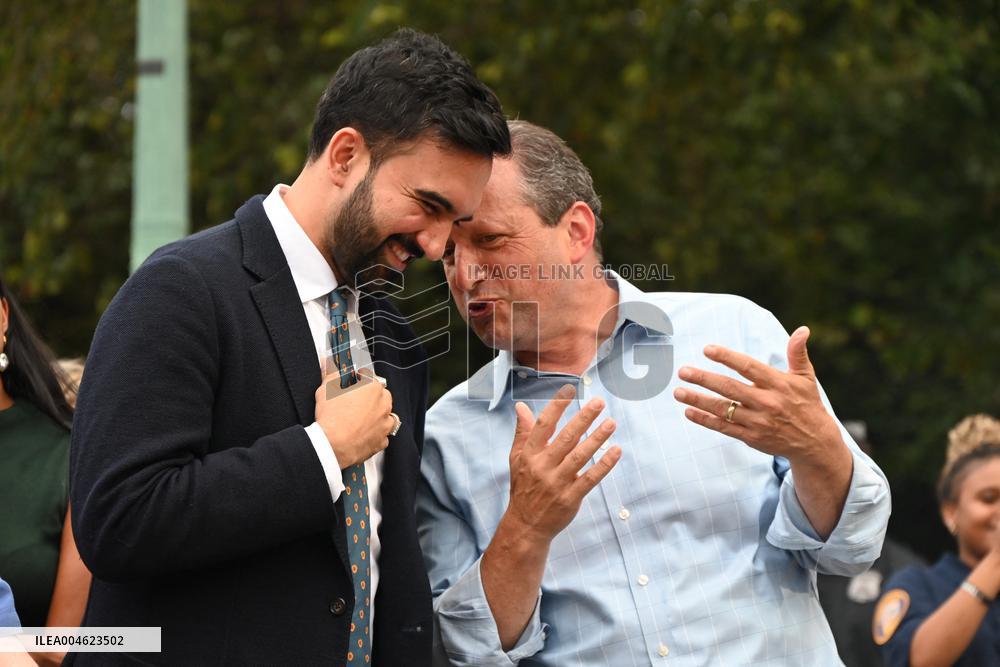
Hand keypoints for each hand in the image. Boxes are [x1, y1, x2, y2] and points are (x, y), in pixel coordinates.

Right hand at [314, 368, 394, 467]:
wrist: (332, 445)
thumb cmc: (331, 418)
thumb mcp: (326, 389)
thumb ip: (331, 374)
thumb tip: (329, 365)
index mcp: (373, 389)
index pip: (370, 378)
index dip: (360, 380)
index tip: (354, 384)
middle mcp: (383, 405)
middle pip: (383, 396)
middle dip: (372, 397)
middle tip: (357, 402)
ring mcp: (384, 424)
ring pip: (387, 416)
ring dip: (378, 416)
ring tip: (363, 418)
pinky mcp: (381, 442)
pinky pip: (382, 436)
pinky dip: (375, 435)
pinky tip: (364, 434)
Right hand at [503, 384, 620, 543]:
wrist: (526, 525)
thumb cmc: (523, 487)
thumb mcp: (517, 459)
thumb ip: (522, 432)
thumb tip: (522, 407)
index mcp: (529, 454)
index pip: (543, 425)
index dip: (556, 406)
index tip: (570, 389)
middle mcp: (542, 467)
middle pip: (565, 438)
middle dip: (583, 419)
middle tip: (599, 402)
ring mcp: (556, 483)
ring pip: (580, 457)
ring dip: (597, 438)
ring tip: (611, 422)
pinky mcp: (570, 498)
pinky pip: (590, 478)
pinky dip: (604, 465)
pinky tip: (616, 451)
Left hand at [673, 326, 842, 463]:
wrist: (814, 442)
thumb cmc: (807, 403)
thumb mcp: (805, 377)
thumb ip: (797, 352)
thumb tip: (802, 329)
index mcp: (778, 384)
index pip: (749, 367)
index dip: (727, 358)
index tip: (707, 349)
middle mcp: (767, 403)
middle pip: (730, 388)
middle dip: (704, 379)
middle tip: (682, 371)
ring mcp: (758, 422)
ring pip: (723, 409)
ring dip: (698, 400)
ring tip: (678, 392)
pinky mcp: (751, 437)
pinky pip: (724, 427)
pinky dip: (705, 420)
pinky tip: (688, 412)